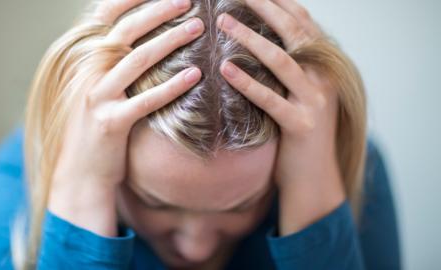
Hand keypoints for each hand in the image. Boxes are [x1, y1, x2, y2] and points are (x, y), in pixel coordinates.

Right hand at [49, 0, 204, 235]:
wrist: (79, 173)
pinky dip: (172, 86)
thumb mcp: (95, 90)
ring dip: (171, 40)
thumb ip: (110, 65)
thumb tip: (136, 40)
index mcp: (82, 61)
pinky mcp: (111, 123)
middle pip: (125, 31)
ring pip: (138, 59)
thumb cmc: (94, 129)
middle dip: (158, 11)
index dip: (131, 0)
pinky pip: (146, 100)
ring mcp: (96, 97)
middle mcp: (86, 73)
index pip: (105, 18)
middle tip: (187, 1)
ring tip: (197, 27)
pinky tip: (195, 75)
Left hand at [217, 0, 345, 235]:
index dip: (280, 1)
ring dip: (250, 37)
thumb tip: (260, 39)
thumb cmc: (298, 131)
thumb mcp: (300, 92)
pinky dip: (248, 83)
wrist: (314, 176)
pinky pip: (271, 100)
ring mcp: (316, 101)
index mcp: (324, 65)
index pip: (303, 21)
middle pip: (294, 31)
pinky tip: (225, 69)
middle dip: (265, 6)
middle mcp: (325, 77)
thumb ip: (290, 66)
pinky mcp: (302, 125)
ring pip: (282, 60)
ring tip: (222, 21)